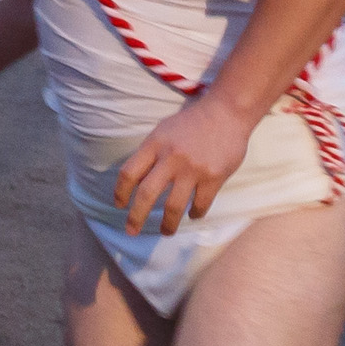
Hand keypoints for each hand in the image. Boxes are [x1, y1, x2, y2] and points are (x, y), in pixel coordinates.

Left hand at [112, 89, 258, 232]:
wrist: (226, 113)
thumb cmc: (192, 122)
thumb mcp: (163, 131)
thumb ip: (151, 153)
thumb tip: (137, 178)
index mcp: (154, 144)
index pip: (129, 172)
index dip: (120, 192)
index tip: (118, 205)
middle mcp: (170, 158)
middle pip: (147, 193)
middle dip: (136, 216)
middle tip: (130, 231)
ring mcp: (193, 169)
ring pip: (174, 206)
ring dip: (168, 224)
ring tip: (166, 232)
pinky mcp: (214, 177)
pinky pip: (201, 204)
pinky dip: (195, 213)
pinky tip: (192, 216)